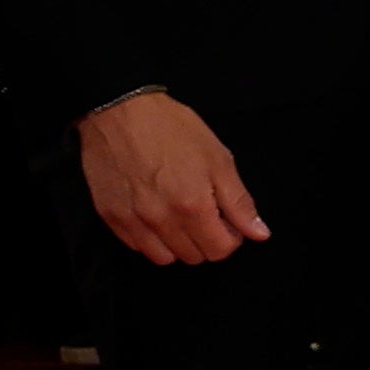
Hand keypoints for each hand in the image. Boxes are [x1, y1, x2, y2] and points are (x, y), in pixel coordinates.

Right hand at [79, 88, 269, 264]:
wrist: (119, 111)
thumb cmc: (171, 129)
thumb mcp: (218, 160)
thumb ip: (239, 202)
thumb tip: (258, 233)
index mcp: (192, 206)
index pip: (220, 250)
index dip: (231, 238)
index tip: (228, 221)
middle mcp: (161, 219)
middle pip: (194, 256)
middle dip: (206, 240)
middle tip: (205, 214)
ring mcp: (132, 220)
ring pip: (164, 258)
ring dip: (178, 244)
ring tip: (180, 217)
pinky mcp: (110, 215)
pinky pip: (136, 246)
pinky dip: (150, 238)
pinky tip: (156, 215)